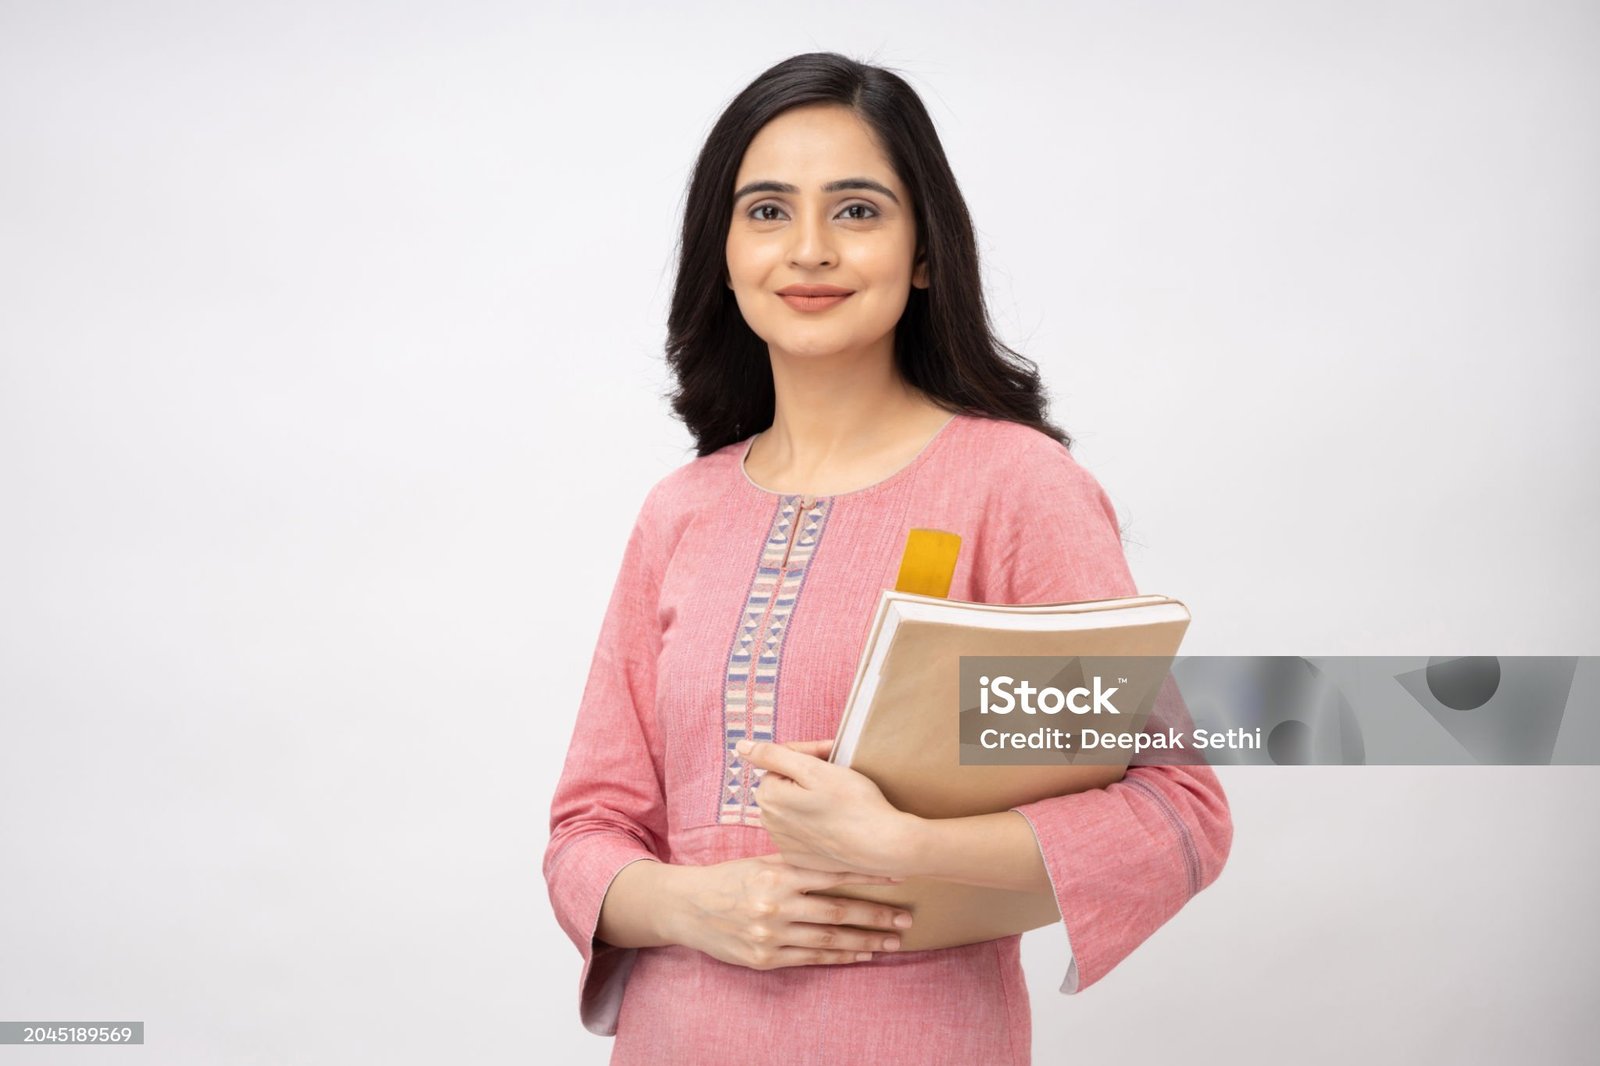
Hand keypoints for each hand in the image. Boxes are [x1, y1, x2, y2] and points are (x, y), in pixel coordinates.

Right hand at [668, 854, 914, 969]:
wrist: (688, 908)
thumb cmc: (729, 878)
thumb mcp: (759, 860)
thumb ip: (795, 858)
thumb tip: (837, 848)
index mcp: (777, 873)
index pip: (832, 874)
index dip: (867, 875)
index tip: (897, 876)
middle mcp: (777, 903)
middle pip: (838, 911)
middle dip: (876, 915)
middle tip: (906, 918)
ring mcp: (772, 934)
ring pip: (829, 939)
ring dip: (864, 940)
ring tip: (891, 941)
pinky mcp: (766, 958)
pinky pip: (811, 958)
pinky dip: (839, 957)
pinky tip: (861, 954)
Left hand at [739, 738, 918, 876]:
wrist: (882, 845)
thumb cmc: (854, 803)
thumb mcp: (813, 769)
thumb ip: (773, 755)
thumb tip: (742, 746)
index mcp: (769, 797)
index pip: (780, 762)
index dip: (808, 755)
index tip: (832, 754)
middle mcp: (769, 823)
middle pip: (785, 786)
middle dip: (808, 777)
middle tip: (838, 775)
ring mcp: (785, 843)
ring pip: (794, 808)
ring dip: (811, 799)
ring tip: (839, 800)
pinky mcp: (801, 858)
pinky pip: (802, 831)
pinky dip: (816, 823)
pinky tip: (837, 822)